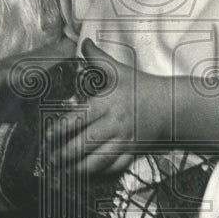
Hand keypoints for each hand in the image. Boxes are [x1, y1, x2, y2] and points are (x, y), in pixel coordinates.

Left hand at [49, 38, 168, 174]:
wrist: (170, 105)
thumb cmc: (139, 86)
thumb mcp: (119, 70)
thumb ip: (98, 59)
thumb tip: (84, 42)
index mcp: (107, 103)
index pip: (79, 118)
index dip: (61, 129)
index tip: (48, 137)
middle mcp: (115, 123)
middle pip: (86, 143)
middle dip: (66, 153)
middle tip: (51, 160)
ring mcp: (124, 139)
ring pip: (99, 159)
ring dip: (80, 168)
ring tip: (64, 172)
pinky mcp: (132, 151)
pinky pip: (115, 166)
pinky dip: (100, 172)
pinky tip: (87, 174)